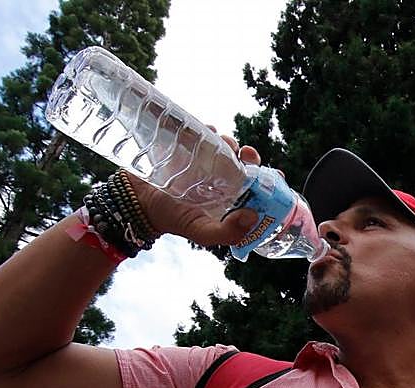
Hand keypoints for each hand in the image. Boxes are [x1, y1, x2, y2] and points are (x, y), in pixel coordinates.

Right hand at [122, 130, 260, 247]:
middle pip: (242, 161)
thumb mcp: (202, 232)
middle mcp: (219, 177)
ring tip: (220, 143)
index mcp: (230, 198)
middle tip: (245, 153)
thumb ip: (228, 232)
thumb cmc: (173, 220)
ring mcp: (203, 160)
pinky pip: (200, 131)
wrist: (138, 204)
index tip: (276, 174)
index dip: (269, 179)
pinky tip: (205, 129)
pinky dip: (206, 127)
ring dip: (227, 140)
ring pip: (223, 145)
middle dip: (248, 155)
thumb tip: (252, 217)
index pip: (255, 186)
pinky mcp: (186, 146)